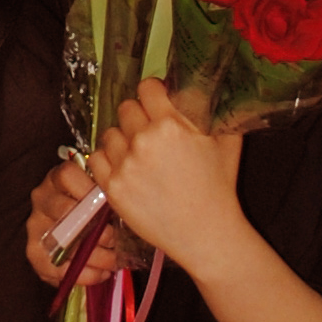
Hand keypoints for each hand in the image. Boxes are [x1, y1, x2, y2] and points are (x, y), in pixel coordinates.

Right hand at [25, 154, 131, 285]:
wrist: (73, 235)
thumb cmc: (95, 212)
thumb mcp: (100, 199)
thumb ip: (107, 199)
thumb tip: (126, 211)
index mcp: (57, 179)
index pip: (67, 175)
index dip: (89, 189)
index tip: (109, 203)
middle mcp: (42, 198)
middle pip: (64, 209)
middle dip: (95, 229)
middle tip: (115, 239)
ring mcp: (35, 225)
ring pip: (62, 241)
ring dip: (94, 256)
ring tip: (113, 261)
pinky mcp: (34, 252)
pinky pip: (57, 268)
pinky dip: (84, 274)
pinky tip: (102, 273)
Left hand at [89, 79, 244, 265]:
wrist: (205, 233)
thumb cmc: (219, 188)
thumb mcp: (226, 141)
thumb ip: (211, 111)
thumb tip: (202, 89)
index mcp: (171, 125)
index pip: (146, 88)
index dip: (153, 92)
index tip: (157, 101)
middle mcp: (144, 141)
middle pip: (126, 109)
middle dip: (138, 116)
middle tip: (150, 131)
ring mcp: (125, 165)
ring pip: (109, 133)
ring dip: (122, 139)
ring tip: (138, 153)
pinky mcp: (112, 187)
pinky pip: (96, 159)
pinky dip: (107, 160)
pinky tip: (125, 167)